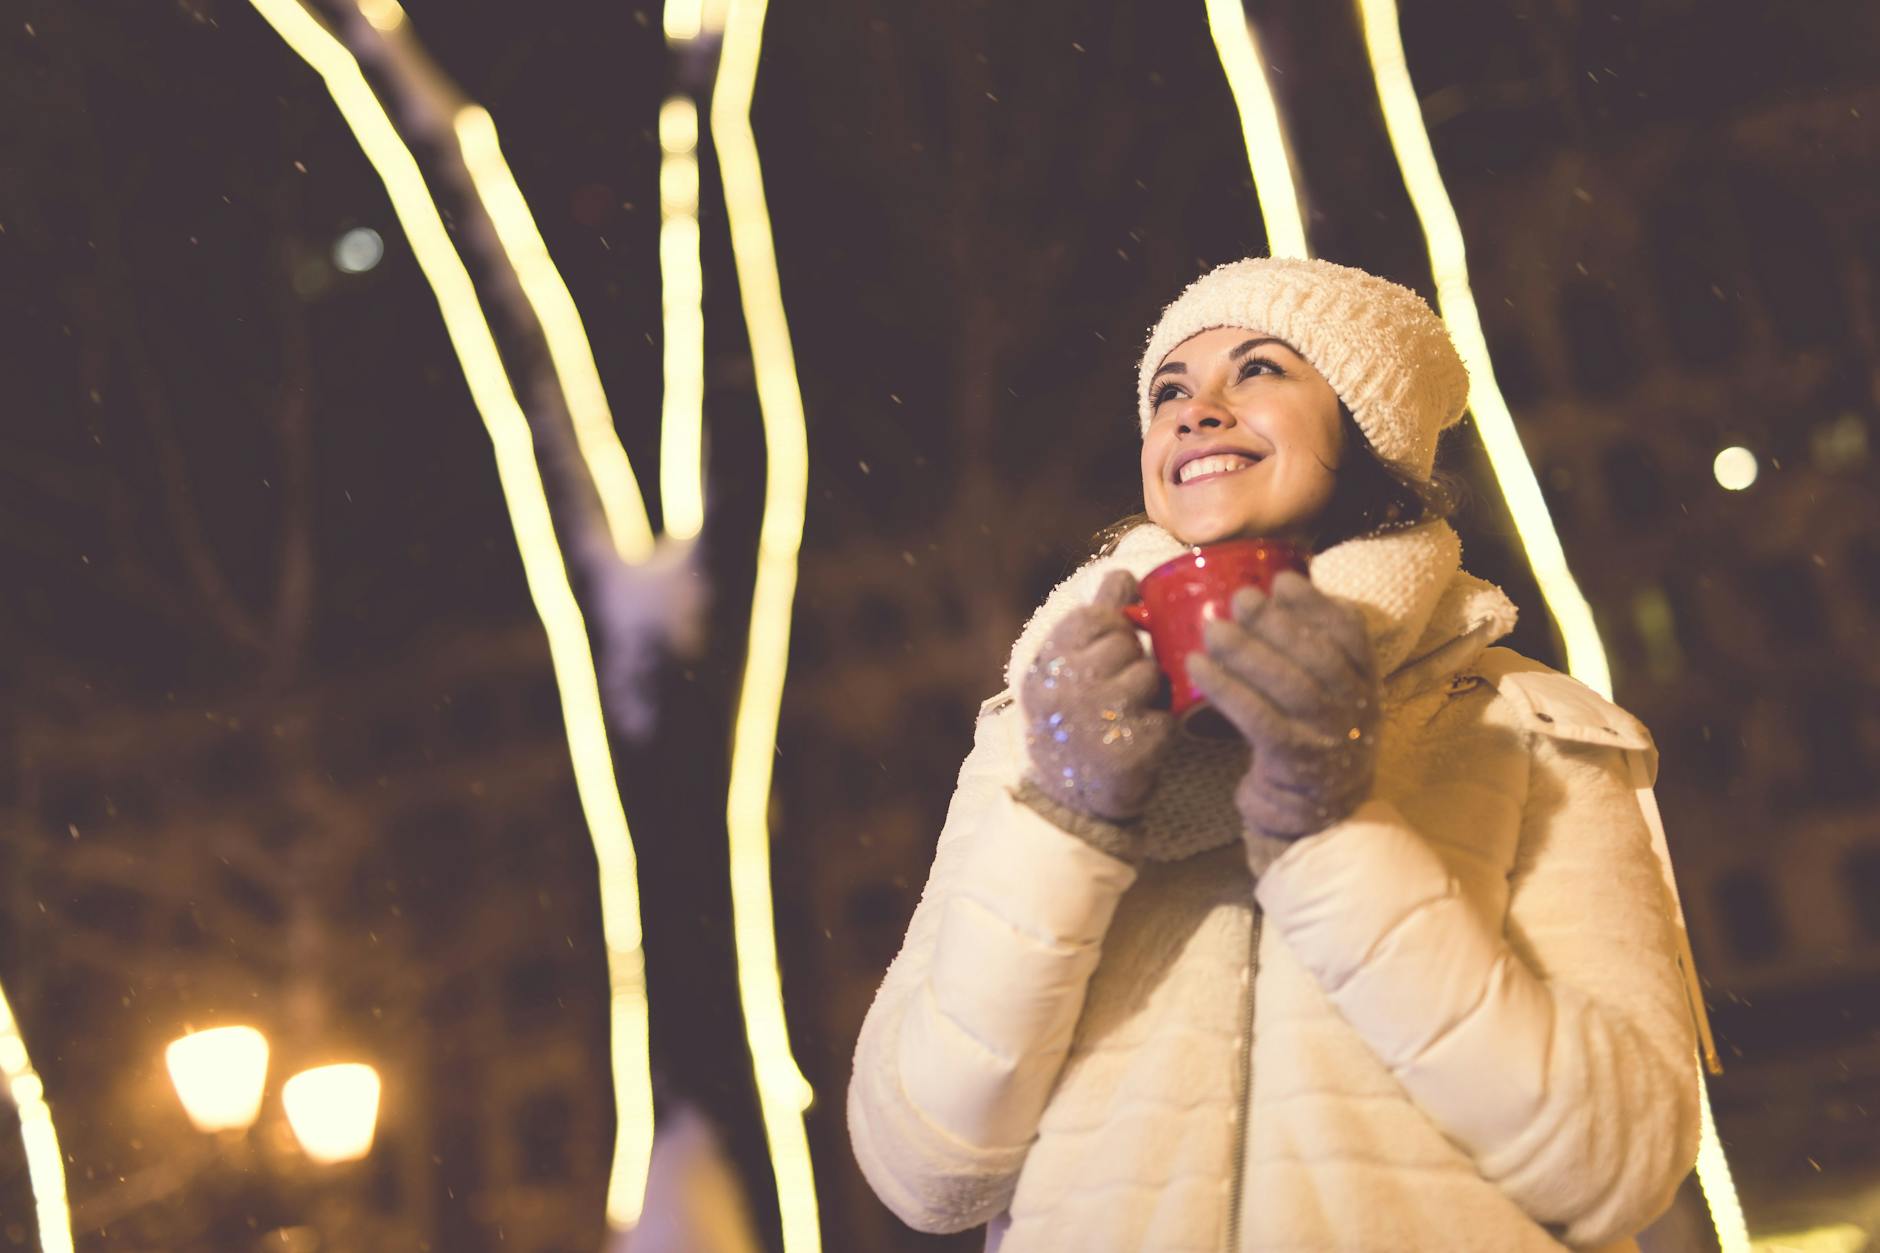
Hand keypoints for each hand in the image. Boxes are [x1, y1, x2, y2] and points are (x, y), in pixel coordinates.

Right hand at [1020, 570, 1175, 822]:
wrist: (1067, 803)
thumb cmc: (1071, 723)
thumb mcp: (1065, 671)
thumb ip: (1095, 620)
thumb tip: (1122, 572)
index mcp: (1046, 667)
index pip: (1094, 617)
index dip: (1112, 628)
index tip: (1108, 648)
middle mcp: (1066, 691)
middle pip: (1126, 643)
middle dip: (1131, 660)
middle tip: (1118, 687)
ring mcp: (1097, 723)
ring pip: (1150, 674)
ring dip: (1150, 692)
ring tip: (1130, 712)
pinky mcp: (1129, 754)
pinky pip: (1165, 715)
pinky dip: (1160, 725)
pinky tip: (1140, 738)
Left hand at [1186, 571, 1380, 841]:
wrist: (1315, 821)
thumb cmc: (1310, 742)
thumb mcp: (1326, 697)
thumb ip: (1310, 653)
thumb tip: (1270, 594)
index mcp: (1366, 684)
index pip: (1352, 633)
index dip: (1317, 603)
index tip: (1282, 579)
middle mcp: (1357, 709)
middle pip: (1319, 655)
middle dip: (1276, 621)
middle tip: (1238, 598)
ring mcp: (1330, 737)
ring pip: (1290, 684)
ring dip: (1247, 651)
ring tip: (1211, 628)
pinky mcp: (1296, 762)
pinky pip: (1259, 719)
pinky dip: (1226, 689)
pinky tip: (1197, 667)